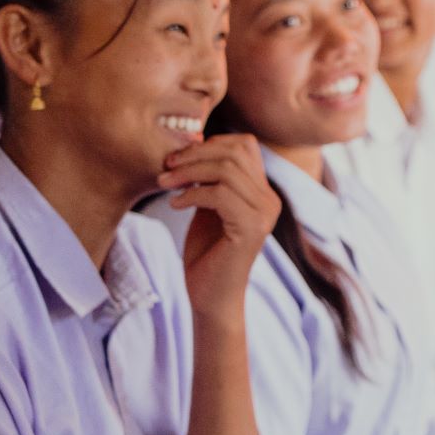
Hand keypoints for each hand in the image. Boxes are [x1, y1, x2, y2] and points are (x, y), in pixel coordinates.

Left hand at [163, 134, 282, 315]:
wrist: (210, 296)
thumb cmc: (206, 252)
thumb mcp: (207, 204)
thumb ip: (207, 176)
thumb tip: (193, 138)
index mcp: (262, 191)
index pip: (245, 144)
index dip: (210, 143)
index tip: (178, 157)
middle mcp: (269, 200)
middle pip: (235, 152)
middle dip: (195, 154)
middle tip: (166, 167)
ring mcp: (264, 215)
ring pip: (227, 170)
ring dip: (188, 173)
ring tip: (165, 184)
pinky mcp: (251, 229)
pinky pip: (220, 195)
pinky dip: (192, 194)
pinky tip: (175, 205)